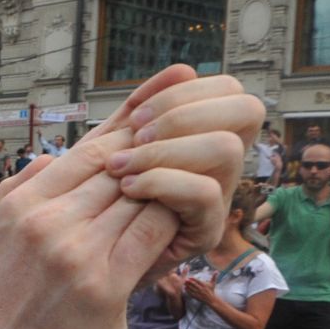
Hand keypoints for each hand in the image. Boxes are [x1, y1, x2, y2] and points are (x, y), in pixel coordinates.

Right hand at [0, 66, 255, 328]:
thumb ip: (18, 188)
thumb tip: (49, 158)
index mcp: (25, 202)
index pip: (87, 151)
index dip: (127, 128)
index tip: (156, 111)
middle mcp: (49, 220)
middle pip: (117, 167)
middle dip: (154, 148)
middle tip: (188, 127)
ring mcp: (77, 251)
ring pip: (139, 196)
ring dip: (168, 181)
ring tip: (195, 166)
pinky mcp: (103, 285)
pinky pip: (148, 235)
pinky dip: (170, 218)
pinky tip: (186, 212)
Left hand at [98, 67, 263, 272]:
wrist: (83, 260)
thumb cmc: (96, 197)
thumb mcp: (113, 146)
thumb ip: (140, 111)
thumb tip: (181, 69)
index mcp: (204, 134)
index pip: (230, 89)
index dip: (185, 92)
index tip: (135, 115)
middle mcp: (220, 162)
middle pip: (246, 109)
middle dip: (182, 114)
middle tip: (133, 137)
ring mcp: (218, 196)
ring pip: (227, 148)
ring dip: (167, 149)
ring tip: (122, 166)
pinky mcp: (205, 231)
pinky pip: (205, 192)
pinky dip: (161, 181)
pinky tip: (127, 187)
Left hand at [181, 274, 217, 307]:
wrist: (211, 299)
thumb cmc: (212, 290)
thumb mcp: (213, 283)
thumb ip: (214, 277)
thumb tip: (217, 271)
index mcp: (204, 285)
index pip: (198, 281)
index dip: (194, 279)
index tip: (190, 277)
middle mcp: (201, 289)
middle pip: (194, 285)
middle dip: (189, 282)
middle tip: (185, 279)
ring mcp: (199, 293)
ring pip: (192, 289)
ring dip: (187, 286)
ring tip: (184, 283)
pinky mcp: (197, 297)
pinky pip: (191, 294)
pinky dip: (188, 291)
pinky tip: (185, 289)